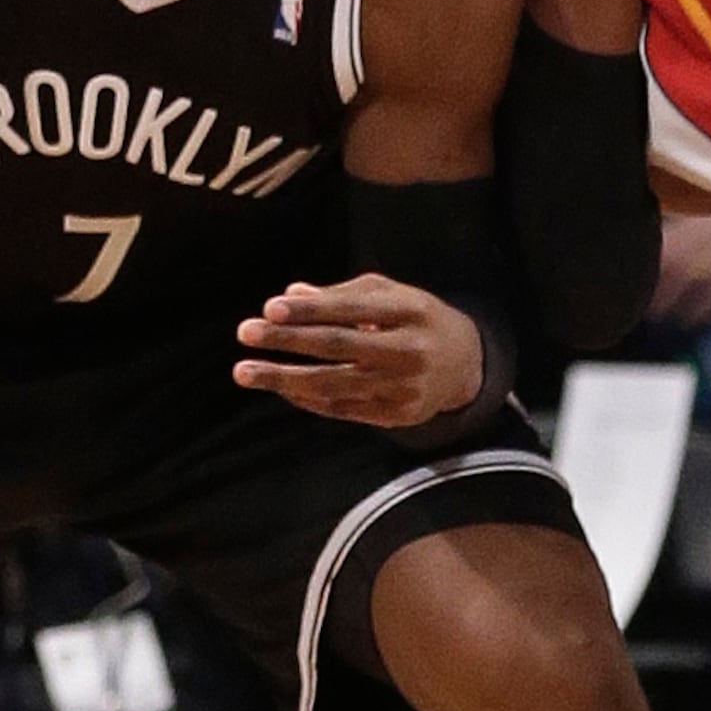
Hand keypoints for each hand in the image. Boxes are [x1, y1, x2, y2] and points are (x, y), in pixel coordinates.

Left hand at [232, 276, 481, 429]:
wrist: (466, 365)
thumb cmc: (416, 319)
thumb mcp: (389, 295)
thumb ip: (340, 294)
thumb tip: (289, 294)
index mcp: (410, 311)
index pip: (351, 309)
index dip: (309, 310)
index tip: (269, 308)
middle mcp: (408, 350)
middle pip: (337, 346)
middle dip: (286, 341)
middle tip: (245, 334)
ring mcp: (402, 387)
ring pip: (332, 384)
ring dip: (283, 378)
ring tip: (244, 372)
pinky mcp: (396, 415)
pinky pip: (341, 408)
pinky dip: (307, 398)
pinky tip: (280, 388)